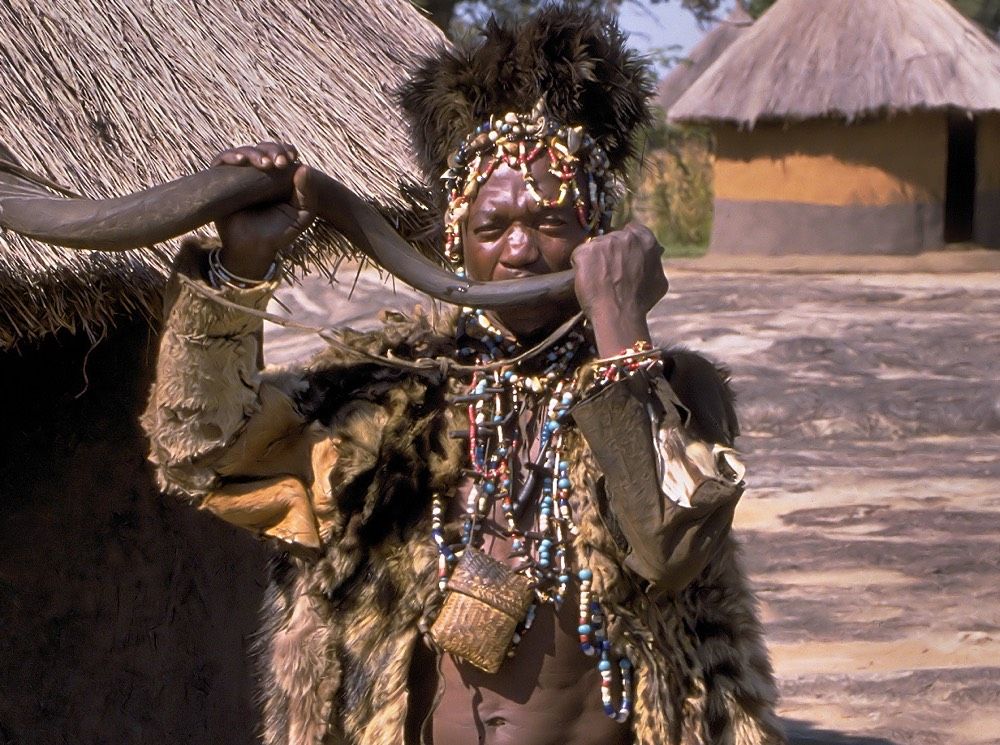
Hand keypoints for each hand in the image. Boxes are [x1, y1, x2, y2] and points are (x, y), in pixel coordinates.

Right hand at [211, 142, 316, 278]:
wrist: (252, 248)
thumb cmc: (278, 232)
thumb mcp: (301, 215)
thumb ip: (308, 194)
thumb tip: (303, 166)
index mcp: (278, 176)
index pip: (281, 153)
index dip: (285, 149)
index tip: (291, 157)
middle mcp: (257, 172)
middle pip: (264, 148)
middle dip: (273, 150)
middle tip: (279, 162)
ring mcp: (239, 175)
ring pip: (245, 152)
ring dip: (255, 153)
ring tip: (265, 164)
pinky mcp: (221, 179)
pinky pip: (222, 160)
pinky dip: (231, 156)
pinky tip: (241, 161)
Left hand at [570, 222, 668, 356]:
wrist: (619, 315)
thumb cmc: (640, 302)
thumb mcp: (659, 280)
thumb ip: (655, 262)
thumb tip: (657, 253)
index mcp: (645, 240)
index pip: (632, 230)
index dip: (625, 244)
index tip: (621, 256)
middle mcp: (624, 237)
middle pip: (612, 238)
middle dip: (609, 252)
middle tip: (609, 273)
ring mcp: (603, 242)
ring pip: (595, 247)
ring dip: (595, 260)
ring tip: (599, 280)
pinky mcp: (585, 251)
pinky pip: (579, 256)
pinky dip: (581, 267)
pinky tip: (589, 281)